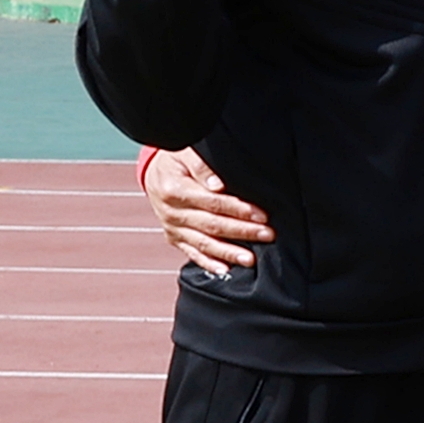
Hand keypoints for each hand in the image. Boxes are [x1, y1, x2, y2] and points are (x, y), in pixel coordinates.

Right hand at [142, 143, 271, 273]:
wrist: (155, 173)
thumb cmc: (176, 160)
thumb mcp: (185, 152)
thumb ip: (200, 165)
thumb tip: (216, 184)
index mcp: (174, 190)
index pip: (212, 203)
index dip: (238, 210)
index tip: (261, 215)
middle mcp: (171, 212)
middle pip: (211, 225)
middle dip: (242, 232)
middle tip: (268, 235)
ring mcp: (172, 228)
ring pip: (203, 243)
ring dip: (229, 252)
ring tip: (251, 259)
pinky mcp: (174, 238)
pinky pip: (192, 252)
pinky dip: (208, 263)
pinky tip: (226, 270)